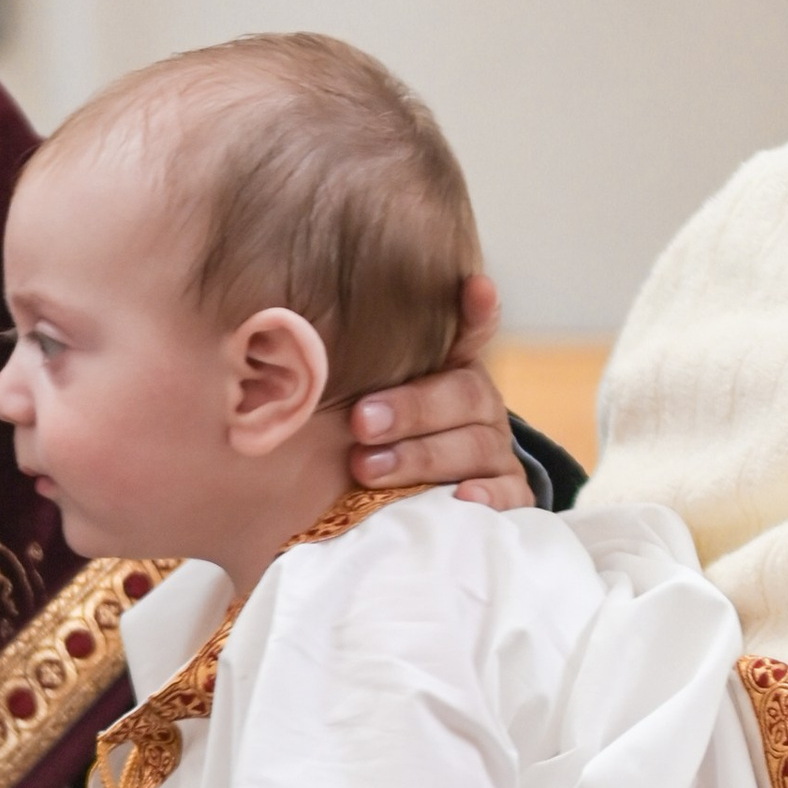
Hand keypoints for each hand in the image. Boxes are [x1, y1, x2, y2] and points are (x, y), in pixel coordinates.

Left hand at [348, 275, 530, 512]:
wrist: (415, 500)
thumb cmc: (378, 440)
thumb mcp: (365, 401)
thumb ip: (348, 375)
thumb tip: (279, 340)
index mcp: (450, 369)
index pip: (471, 330)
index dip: (476, 311)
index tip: (476, 287)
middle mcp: (479, 404)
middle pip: (464, 393)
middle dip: (412, 408)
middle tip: (360, 421)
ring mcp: (495, 449)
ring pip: (476, 445)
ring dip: (422, 456)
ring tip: (369, 468)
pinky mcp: (506, 493)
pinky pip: (508, 494)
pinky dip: (488, 496)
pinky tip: (461, 498)